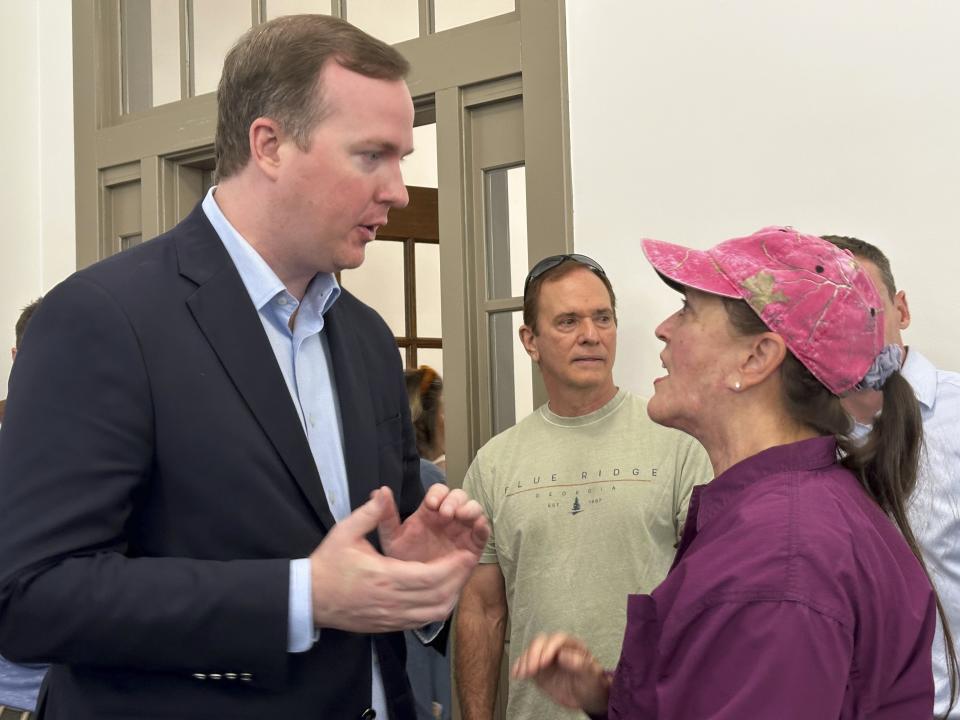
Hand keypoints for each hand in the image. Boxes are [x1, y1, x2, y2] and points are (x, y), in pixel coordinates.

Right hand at [309, 487, 484, 632]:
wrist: (309, 598)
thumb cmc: (327, 564)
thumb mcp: (345, 532)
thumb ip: (368, 513)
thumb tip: (383, 493)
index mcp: (385, 577)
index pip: (430, 577)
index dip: (452, 567)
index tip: (464, 553)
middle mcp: (391, 601)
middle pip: (437, 597)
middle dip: (457, 580)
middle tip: (466, 563)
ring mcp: (390, 617)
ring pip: (432, 613)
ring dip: (449, 596)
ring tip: (457, 578)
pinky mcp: (387, 626)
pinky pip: (420, 622)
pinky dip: (435, 609)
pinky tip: (439, 594)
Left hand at [378, 483, 488, 564]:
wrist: (413, 589)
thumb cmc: (403, 561)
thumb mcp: (392, 537)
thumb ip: (386, 516)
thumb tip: (380, 491)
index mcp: (430, 512)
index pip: (439, 492)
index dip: (438, 494)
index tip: (430, 505)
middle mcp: (448, 518)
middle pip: (459, 497)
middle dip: (454, 500)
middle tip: (445, 513)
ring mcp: (462, 531)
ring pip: (474, 509)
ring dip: (470, 509)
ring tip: (461, 516)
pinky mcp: (473, 546)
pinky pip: (483, 532)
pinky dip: (483, 526)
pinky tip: (478, 526)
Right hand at [512, 633, 609, 713]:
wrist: (588, 698)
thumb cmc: (593, 684)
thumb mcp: (592, 675)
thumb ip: (581, 664)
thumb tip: (563, 655)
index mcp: (572, 645)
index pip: (557, 639)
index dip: (548, 648)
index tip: (543, 661)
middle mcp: (557, 648)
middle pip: (541, 642)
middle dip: (533, 654)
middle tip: (531, 669)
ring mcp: (546, 658)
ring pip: (531, 651)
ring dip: (524, 660)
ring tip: (522, 673)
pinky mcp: (538, 669)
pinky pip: (526, 663)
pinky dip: (519, 666)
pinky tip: (516, 673)